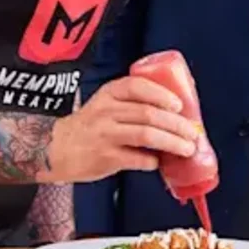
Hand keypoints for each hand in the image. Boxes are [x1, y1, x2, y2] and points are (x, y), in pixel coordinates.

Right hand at [40, 75, 200, 182]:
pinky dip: (151, 161)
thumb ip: (132, 105)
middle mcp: (106, 111)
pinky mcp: (104, 157)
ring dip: (172, 142)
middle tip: (193, 133)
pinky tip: (158, 163)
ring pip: (146, 134)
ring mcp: (105, 134)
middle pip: (149, 113)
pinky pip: (136, 158)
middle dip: (176, 124)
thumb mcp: (106, 104)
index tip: (179, 105)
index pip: (138, 86)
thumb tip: (175, 117)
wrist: (55, 148)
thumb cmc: (89, 127)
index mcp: (110, 93)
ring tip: (187, 148)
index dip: (162, 94)